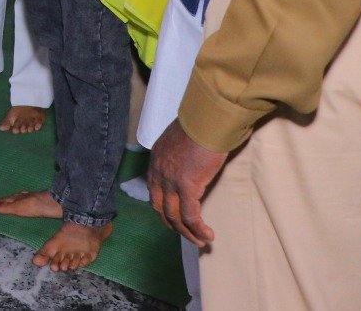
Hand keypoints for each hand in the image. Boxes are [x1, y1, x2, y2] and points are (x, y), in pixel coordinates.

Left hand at [148, 120, 228, 245]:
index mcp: (156, 159)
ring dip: (187, 232)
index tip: (174, 218)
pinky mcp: (187, 186)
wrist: (207, 119)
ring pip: (174, 216)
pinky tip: (207, 235)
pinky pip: (190, 215)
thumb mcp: (182, 138)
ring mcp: (171, 180)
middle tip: (186, 233)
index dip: (163, 208)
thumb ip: (181, 152)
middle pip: (160, 206)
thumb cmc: (201, 124)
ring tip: (200, 241)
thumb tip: (191, 161)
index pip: (154, 191)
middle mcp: (159, 172)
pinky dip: (198, 229)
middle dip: (172, 224)